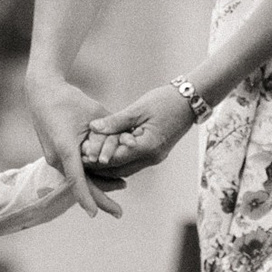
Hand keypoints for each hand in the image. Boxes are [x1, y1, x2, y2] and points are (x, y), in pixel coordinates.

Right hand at [25, 72, 124, 218]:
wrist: (42, 93)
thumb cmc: (69, 100)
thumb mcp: (95, 111)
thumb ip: (112, 130)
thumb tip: (130, 142)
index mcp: (65, 149)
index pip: (77, 180)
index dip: (87, 197)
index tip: (94, 215)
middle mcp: (57, 158)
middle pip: (80, 185)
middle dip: (100, 200)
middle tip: (119, 214)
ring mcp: (54, 158)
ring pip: (79, 179)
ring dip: (98, 187)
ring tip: (121, 191)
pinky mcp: (56, 155)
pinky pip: (75, 170)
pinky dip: (91, 176)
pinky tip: (107, 178)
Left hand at [82, 84, 196, 173]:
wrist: (191, 100)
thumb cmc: (165, 100)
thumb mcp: (138, 108)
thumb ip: (116, 121)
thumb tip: (93, 127)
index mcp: (148, 146)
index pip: (116, 158)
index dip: (97, 158)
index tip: (80, 154)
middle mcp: (152, 157)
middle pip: (119, 170)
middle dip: (100, 167)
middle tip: (80, 160)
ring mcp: (155, 158)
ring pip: (126, 169)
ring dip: (108, 166)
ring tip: (89, 159)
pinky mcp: (155, 154)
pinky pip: (133, 163)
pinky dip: (119, 161)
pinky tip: (105, 155)